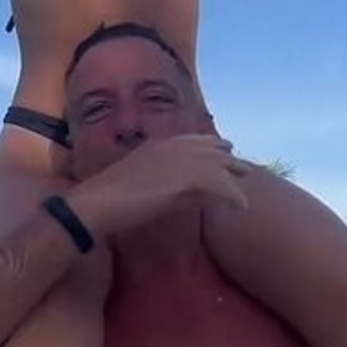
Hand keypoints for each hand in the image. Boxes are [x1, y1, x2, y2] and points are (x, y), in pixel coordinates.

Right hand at [71, 134, 250, 239]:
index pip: (194, 140)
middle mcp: (173, 146)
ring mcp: (182, 160)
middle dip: (227, 160)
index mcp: (159, 143)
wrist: (98, 202)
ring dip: (234, 177)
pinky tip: (242, 206)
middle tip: (244, 169)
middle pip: (211, 149)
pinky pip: (221, 185)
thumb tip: (177, 185)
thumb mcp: (137, 177)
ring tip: (247, 190)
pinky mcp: (188, 178)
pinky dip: (233, 196)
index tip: (223, 153)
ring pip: (220, 165)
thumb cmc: (107, 196)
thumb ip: (158, 174)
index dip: (210, 148)